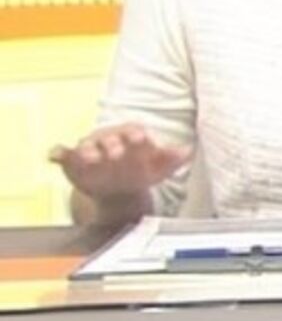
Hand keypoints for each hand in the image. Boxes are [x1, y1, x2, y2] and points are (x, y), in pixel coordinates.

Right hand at [49, 123, 191, 200]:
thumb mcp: (158, 168)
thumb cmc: (141, 171)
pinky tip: (53, 155)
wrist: (120, 188)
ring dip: (86, 150)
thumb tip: (188, 151)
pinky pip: (63, 153)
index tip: (141, 138)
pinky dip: (57, 152)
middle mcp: (109, 139)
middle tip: (116, 153)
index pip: (134, 132)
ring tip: (89, 158)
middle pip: (110, 138)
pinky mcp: (73, 160)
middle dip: (112, 144)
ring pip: (86, 146)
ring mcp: (90, 149)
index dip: (137, 135)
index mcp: (131, 137)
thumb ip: (171, 159)